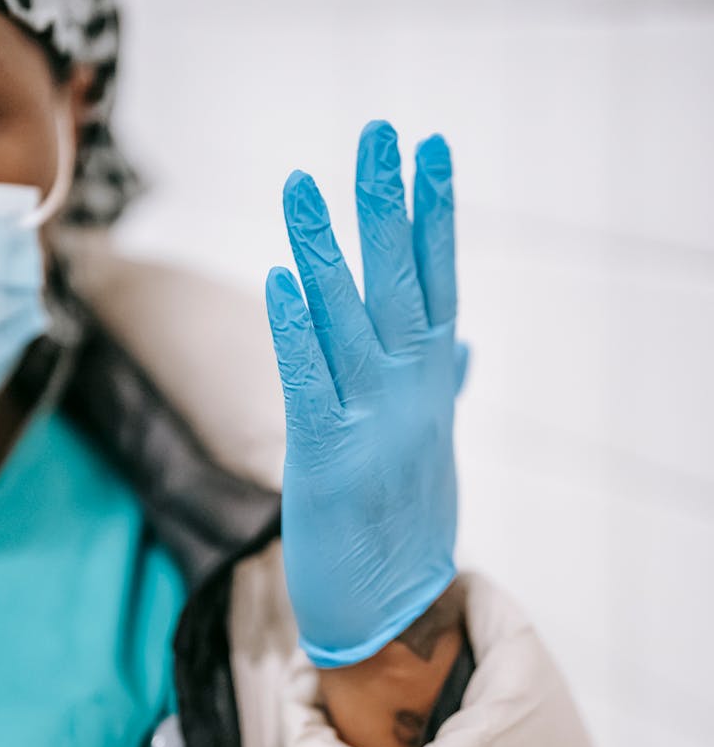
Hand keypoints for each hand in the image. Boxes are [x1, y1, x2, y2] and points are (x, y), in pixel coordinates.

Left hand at [265, 120, 467, 667]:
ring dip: (327, 254)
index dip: (435, 218)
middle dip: (390, 210)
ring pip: (349, 327)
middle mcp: (412, 398)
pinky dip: (297, 334)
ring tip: (302, 186)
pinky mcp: (330, 467)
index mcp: (432, 388)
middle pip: (402, 289)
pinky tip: (280, 282)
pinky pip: (312, 389)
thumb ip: (445, 385)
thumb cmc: (406, 520)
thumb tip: (466, 341)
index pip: (438, 287)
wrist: (393, 612)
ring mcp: (375, 430)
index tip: (429, 151)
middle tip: (381, 134)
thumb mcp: (432, 444)